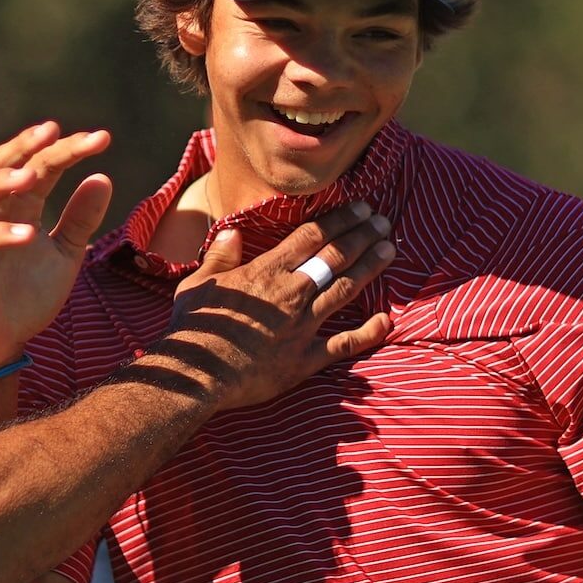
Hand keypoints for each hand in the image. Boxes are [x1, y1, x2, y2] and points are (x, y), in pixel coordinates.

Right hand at [0, 121, 113, 367]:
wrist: (1, 345)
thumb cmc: (27, 297)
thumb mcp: (65, 255)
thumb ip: (80, 219)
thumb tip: (103, 177)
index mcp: (16, 208)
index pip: (39, 166)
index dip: (66, 149)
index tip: (101, 138)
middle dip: (24, 145)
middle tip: (53, 131)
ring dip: (0, 180)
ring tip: (32, 176)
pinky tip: (29, 233)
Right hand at [160, 201, 394, 409]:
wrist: (197, 374)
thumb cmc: (194, 328)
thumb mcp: (198, 283)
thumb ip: (219, 256)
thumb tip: (232, 233)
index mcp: (266, 272)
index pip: (311, 237)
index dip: (339, 219)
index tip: (360, 208)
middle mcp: (291, 293)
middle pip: (335, 257)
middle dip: (361, 236)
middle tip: (382, 223)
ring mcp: (302, 326)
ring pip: (344, 290)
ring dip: (369, 268)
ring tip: (389, 250)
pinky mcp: (306, 359)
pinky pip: (344, 345)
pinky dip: (368, 333)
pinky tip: (386, 320)